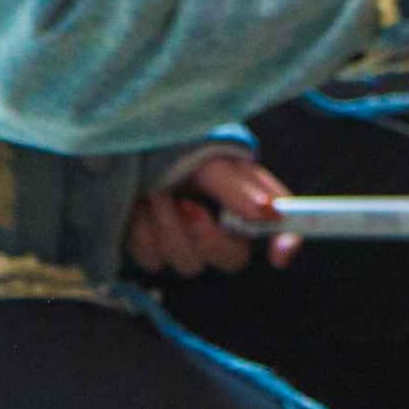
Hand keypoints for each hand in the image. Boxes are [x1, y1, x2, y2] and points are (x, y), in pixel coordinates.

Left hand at [127, 152, 293, 273]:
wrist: (122, 147)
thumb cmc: (173, 144)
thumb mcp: (207, 156)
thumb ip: (236, 186)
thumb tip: (267, 211)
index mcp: (245, 197)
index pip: (279, 226)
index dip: (286, 242)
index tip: (279, 253)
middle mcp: (221, 224)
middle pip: (233, 259)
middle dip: (207, 238)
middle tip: (189, 207)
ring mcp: (187, 241)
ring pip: (189, 264)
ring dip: (168, 228)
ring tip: (155, 193)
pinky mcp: (155, 250)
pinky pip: (155, 261)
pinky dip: (144, 234)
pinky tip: (139, 208)